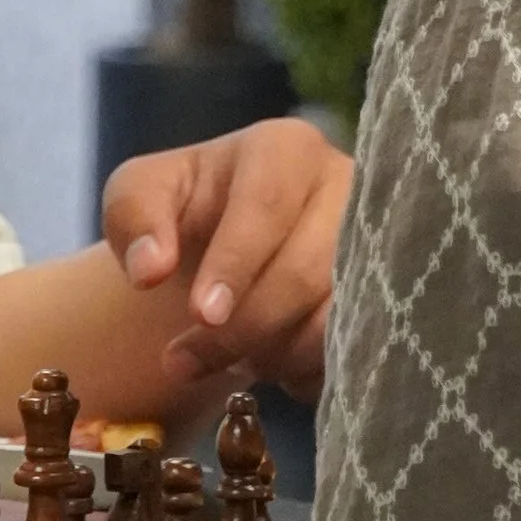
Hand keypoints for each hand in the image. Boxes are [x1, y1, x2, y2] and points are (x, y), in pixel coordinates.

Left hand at [101, 118, 351, 398]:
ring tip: (230, 361)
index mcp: (285, 149)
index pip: (267, 204)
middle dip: (244, 326)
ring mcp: (376, 247)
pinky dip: (306, 370)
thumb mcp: (141, 194)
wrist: (222, 248)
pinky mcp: (386, 300)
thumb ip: (133, 216)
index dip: (235, 262)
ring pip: (337, 316)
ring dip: (275, 354)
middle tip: (184, 361)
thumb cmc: (185, 210)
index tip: (202, 314)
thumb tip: (149, 269)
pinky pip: (355, 348)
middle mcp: (346, 189)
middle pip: (306, 268)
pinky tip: (271, 366)